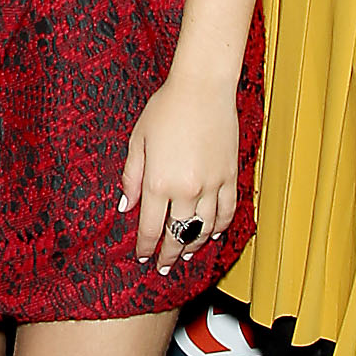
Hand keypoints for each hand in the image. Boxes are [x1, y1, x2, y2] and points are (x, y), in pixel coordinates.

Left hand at [119, 67, 238, 276]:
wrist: (202, 88)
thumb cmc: (165, 109)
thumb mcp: (137, 141)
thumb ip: (131, 178)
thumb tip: (125, 207)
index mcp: (158, 182)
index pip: (150, 228)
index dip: (145, 247)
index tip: (142, 256)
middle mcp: (186, 189)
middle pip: (177, 234)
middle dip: (168, 255)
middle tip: (164, 266)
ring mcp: (212, 185)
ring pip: (204, 228)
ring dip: (193, 245)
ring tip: (185, 254)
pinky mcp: (230, 176)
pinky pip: (227, 212)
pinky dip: (219, 226)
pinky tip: (212, 233)